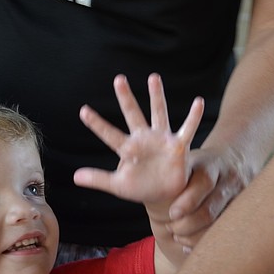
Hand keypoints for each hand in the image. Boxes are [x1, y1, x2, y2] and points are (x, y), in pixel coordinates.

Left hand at [73, 73, 202, 205]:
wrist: (164, 196)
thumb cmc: (141, 187)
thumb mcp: (118, 185)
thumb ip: (98, 179)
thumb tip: (75, 177)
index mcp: (127, 148)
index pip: (109, 134)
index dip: (97, 124)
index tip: (83, 111)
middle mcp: (144, 139)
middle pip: (133, 114)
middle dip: (126, 98)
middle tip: (118, 79)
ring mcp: (161, 140)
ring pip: (158, 113)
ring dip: (156, 96)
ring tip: (153, 77)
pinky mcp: (178, 146)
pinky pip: (187, 129)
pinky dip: (193, 117)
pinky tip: (198, 101)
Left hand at [167, 146, 253, 248]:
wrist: (237, 159)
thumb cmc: (199, 165)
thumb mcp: (187, 160)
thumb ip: (166, 170)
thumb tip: (131, 181)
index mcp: (210, 165)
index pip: (203, 182)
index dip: (187, 201)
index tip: (172, 214)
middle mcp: (227, 181)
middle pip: (210, 209)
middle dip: (188, 225)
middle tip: (171, 229)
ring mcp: (238, 198)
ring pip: (219, 224)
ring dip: (196, 236)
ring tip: (179, 238)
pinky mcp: (242, 212)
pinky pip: (226, 232)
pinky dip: (206, 242)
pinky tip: (190, 247)